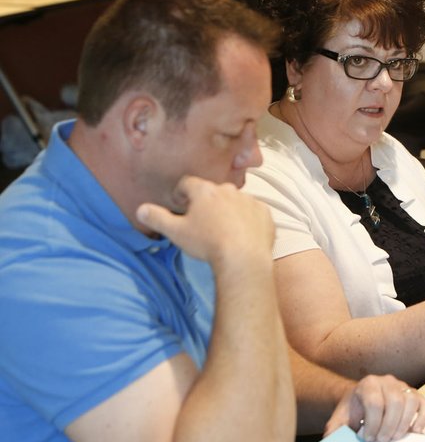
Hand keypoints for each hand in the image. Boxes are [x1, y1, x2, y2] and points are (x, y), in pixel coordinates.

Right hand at [136, 175, 273, 268]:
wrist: (244, 258)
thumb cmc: (207, 243)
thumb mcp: (176, 232)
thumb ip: (157, 218)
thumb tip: (141, 209)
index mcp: (205, 191)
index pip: (188, 183)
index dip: (182, 193)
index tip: (180, 205)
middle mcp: (229, 190)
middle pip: (213, 192)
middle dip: (206, 202)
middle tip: (202, 221)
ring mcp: (250, 200)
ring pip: (235, 201)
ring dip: (228, 210)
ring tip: (224, 231)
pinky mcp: (265, 213)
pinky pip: (253, 213)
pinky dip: (248, 220)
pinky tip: (243, 236)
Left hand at [323, 375, 424, 441]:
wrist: (361, 399)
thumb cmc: (353, 411)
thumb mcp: (340, 418)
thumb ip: (335, 429)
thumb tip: (333, 441)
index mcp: (368, 383)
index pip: (375, 402)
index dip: (373, 423)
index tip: (369, 438)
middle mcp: (387, 381)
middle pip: (395, 401)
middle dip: (389, 425)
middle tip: (383, 440)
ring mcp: (403, 386)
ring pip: (410, 401)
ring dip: (404, 423)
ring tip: (395, 437)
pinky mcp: (414, 394)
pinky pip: (424, 403)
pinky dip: (423, 418)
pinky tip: (415, 431)